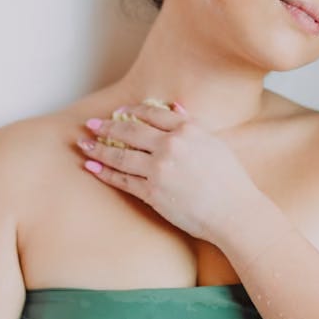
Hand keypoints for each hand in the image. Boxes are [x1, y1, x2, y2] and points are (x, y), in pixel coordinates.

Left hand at [76, 102, 259, 243]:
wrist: (234, 212)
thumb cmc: (230, 180)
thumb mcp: (214, 143)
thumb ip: (191, 124)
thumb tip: (174, 106)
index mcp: (187, 130)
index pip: (151, 114)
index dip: (131, 111)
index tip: (119, 111)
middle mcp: (170, 146)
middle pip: (130, 131)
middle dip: (106, 126)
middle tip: (91, 124)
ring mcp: (159, 170)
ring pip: (121, 155)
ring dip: (98, 148)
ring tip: (84, 144)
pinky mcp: (152, 193)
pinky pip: (123, 180)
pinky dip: (105, 173)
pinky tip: (92, 167)